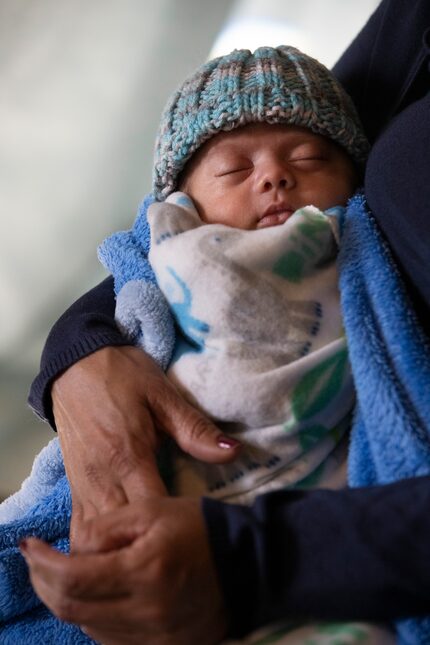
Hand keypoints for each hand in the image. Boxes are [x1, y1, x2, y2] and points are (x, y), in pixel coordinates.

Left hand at [21, 497, 226, 644]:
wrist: (247, 563)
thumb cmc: (197, 528)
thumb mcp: (151, 510)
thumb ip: (106, 528)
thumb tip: (72, 548)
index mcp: (145, 571)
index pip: (72, 578)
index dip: (42, 563)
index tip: (29, 545)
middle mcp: (147, 612)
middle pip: (72, 609)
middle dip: (43, 583)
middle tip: (37, 560)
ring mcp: (155, 638)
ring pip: (87, 627)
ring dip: (66, 601)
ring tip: (62, 574)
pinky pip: (110, 640)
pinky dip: (91, 618)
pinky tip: (92, 596)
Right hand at [53, 346, 240, 546]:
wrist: (74, 363)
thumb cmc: (122, 375)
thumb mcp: (162, 394)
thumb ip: (195, 429)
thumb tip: (233, 453)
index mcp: (128, 456)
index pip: (152, 510)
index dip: (174, 530)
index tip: (199, 537)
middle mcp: (101, 479)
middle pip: (119, 537)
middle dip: (144, 554)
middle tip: (177, 561)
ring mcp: (83, 486)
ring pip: (93, 542)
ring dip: (117, 558)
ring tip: (148, 565)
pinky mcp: (74, 486)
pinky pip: (80, 530)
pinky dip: (95, 550)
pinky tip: (117, 557)